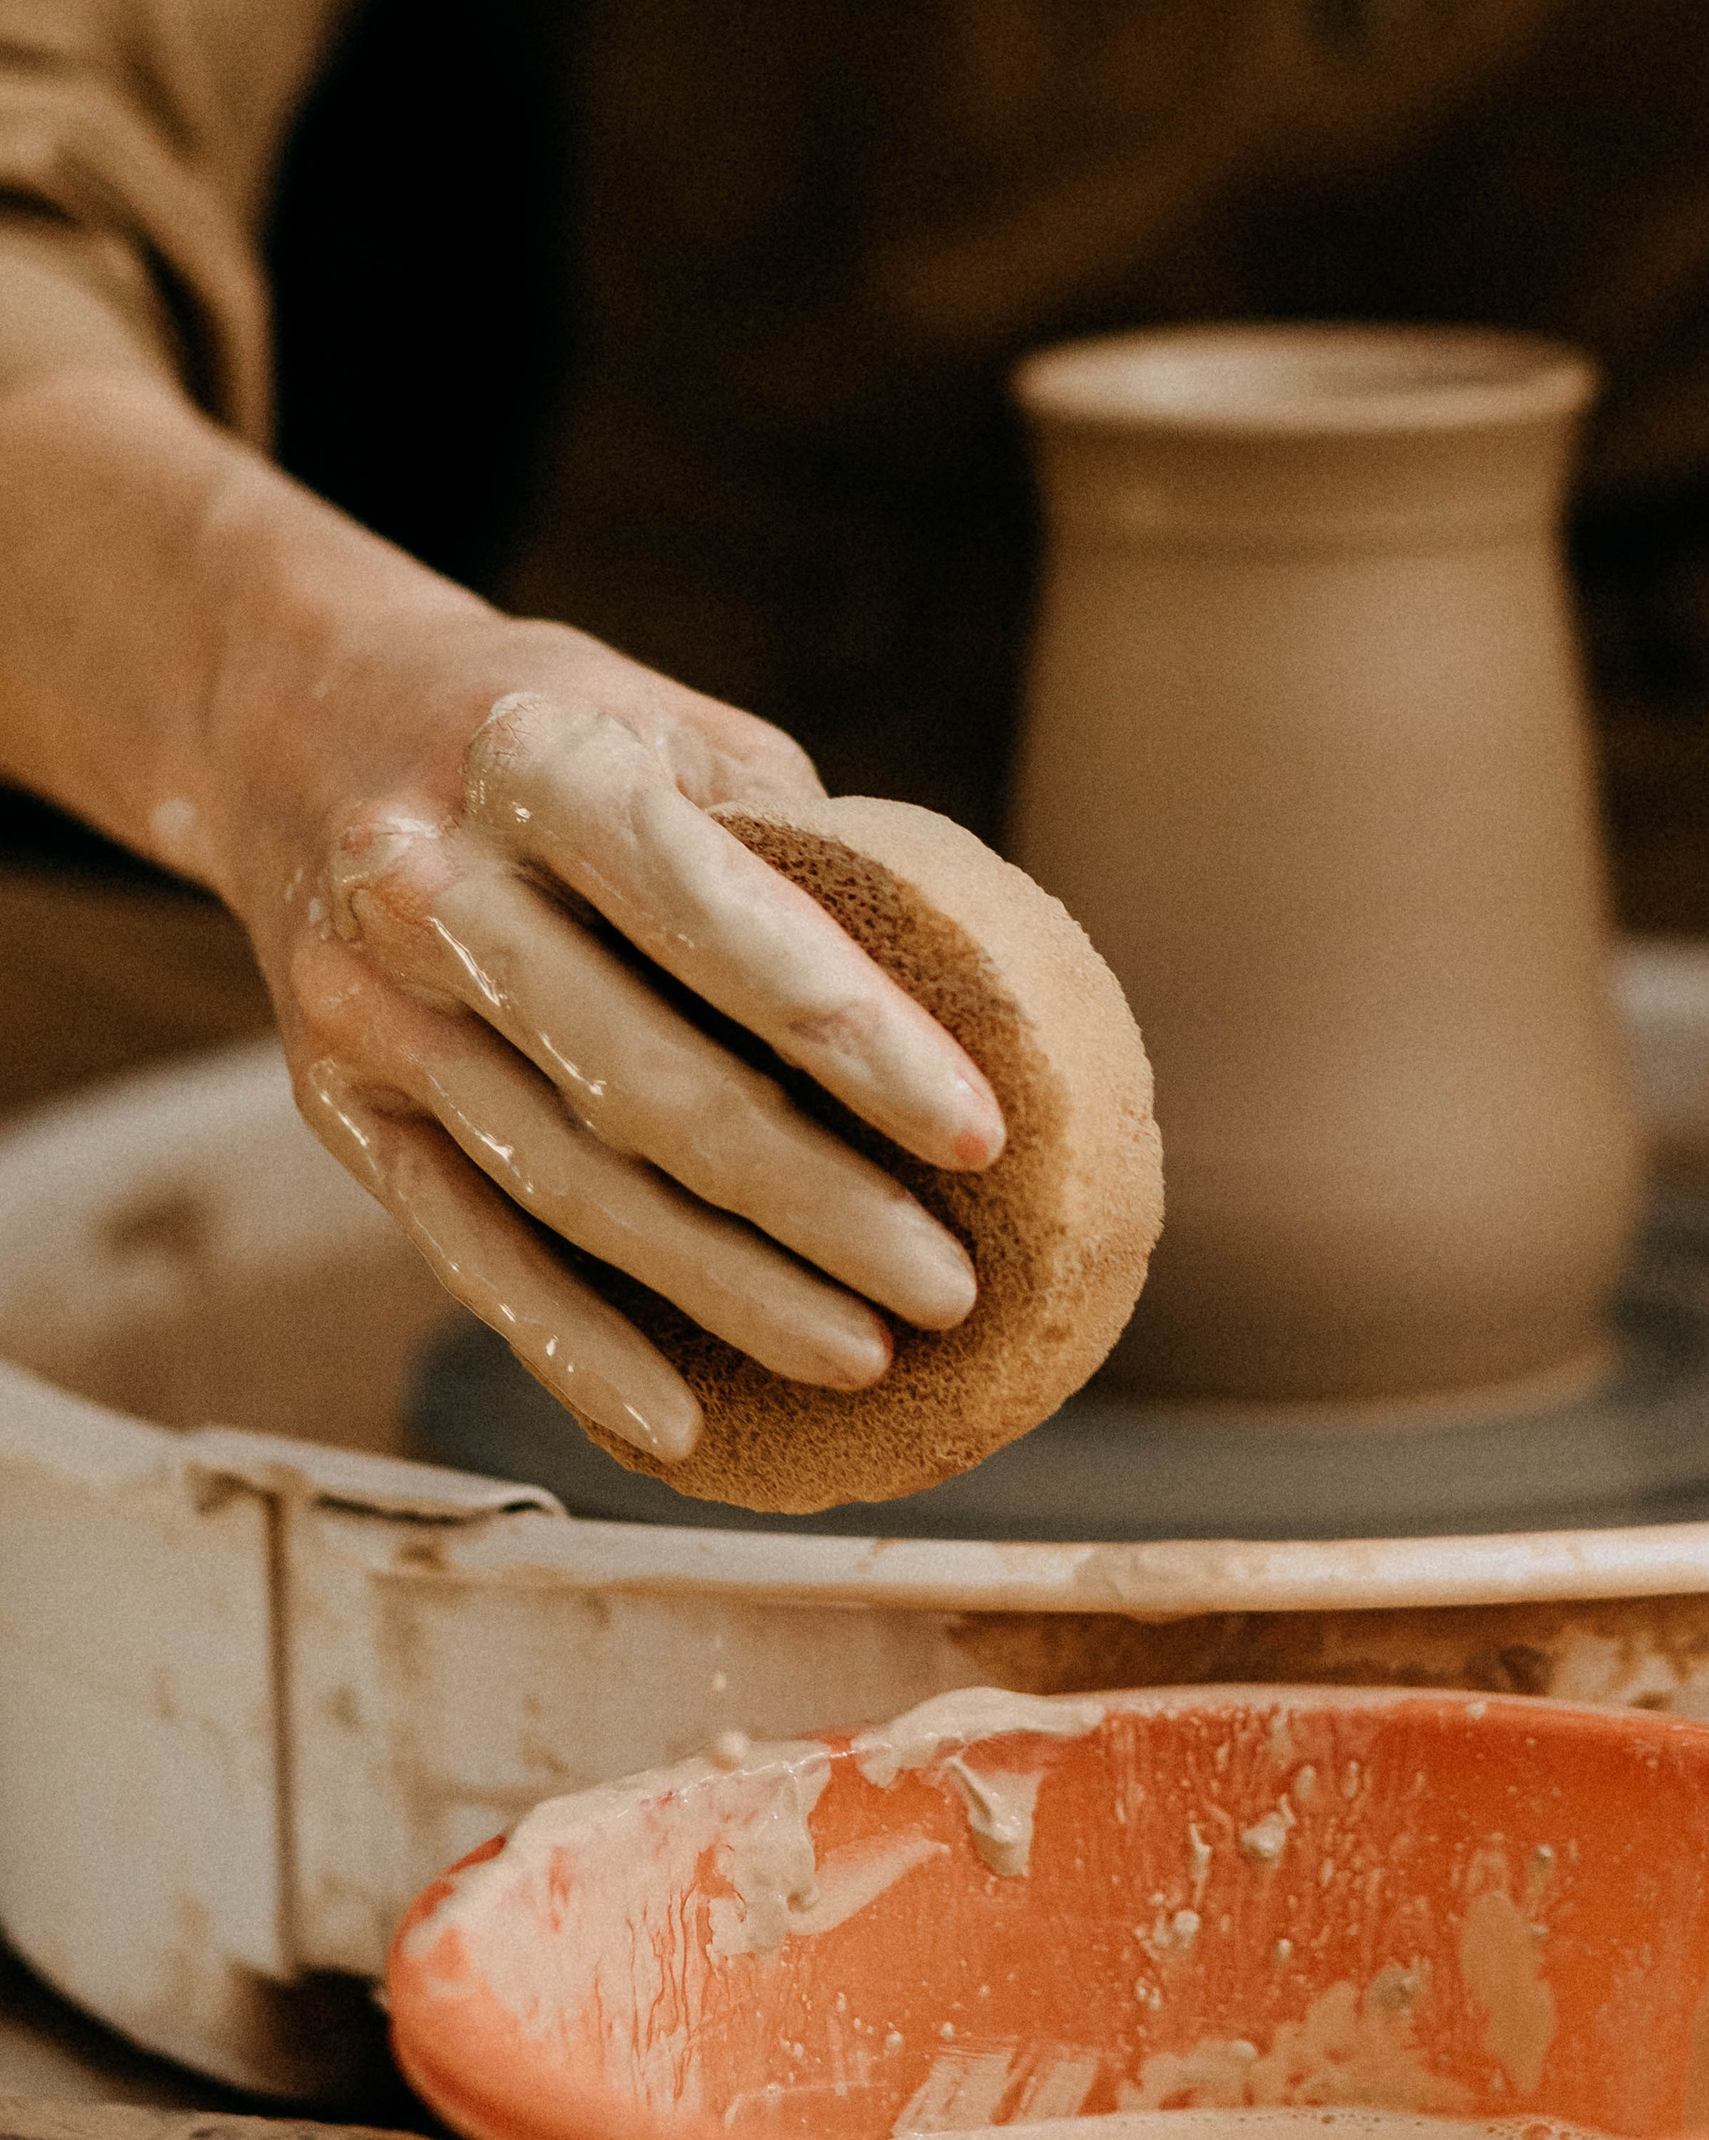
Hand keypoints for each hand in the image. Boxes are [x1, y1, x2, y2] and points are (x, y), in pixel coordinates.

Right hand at [0, 376, 1003, 1464]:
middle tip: (952, 1289)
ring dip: (726, 1290)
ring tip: (865, 1356)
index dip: (857, 1039)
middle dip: (817, 1205)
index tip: (981, 1136)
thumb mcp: (665, 722)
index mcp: (539, 765)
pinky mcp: (337, 1101)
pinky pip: (465, 1244)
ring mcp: (369, 1006)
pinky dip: (569, 1344)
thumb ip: (792, 842)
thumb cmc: (550, 730)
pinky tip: (678, 1417)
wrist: (295, 725)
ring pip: (569, 1188)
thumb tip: (960, 995)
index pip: (719, 921)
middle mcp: (431, 887)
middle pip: (648, 1086)